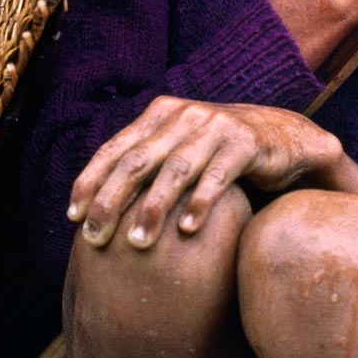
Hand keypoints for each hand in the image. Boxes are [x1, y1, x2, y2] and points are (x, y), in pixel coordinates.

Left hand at [68, 99, 342, 249]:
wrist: (284, 140)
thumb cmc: (221, 155)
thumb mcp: (180, 151)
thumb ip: (147, 165)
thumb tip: (95, 206)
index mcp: (160, 114)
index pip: (115, 149)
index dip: (91, 182)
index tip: (73, 217)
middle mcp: (185, 115)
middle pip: (138, 160)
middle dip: (112, 201)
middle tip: (96, 239)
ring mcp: (216, 126)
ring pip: (175, 169)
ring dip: (153, 208)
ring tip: (138, 243)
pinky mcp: (247, 142)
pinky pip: (218, 175)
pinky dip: (200, 202)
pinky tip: (187, 230)